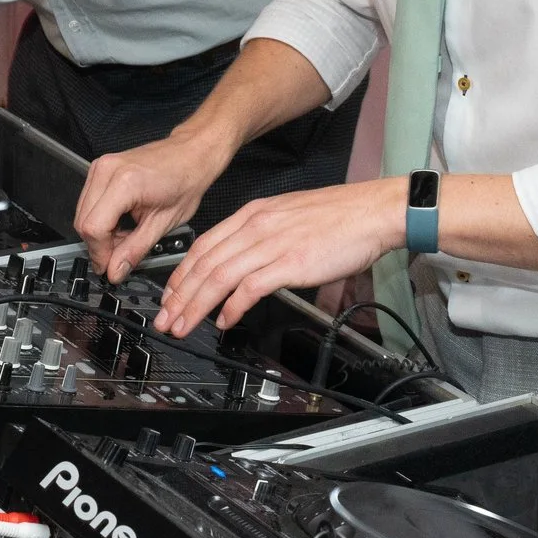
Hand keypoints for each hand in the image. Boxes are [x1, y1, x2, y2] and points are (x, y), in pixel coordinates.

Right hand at [77, 130, 229, 281]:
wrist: (191, 153)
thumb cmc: (186, 179)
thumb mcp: (164, 223)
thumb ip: (135, 249)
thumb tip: (115, 270)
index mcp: (125, 183)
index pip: (94, 227)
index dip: (100, 253)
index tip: (109, 267)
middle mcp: (108, 170)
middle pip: (83, 221)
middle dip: (99, 245)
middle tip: (119, 257)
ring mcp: (101, 166)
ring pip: (83, 213)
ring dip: (99, 233)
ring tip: (124, 238)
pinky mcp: (100, 168)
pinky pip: (88, 202)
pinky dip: (100, 219)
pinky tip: (120, 224)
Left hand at [153, 178, 406, 336]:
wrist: (371, 211)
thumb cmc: (338, 216)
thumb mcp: (288, 216)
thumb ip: (262, 236)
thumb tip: (246, 264)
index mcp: (253, 213)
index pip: (204, 245)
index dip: (181, 273)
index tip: (171, 294)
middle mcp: (256, 226)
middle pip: (204, 263)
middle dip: (179, 295)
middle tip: (165, 318)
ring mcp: (272, 244)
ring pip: (219, 277)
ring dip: (196, 305)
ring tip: (183, 325)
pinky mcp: (290, 263)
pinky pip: (250, 288)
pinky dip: (232, 307)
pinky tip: (224, 321)